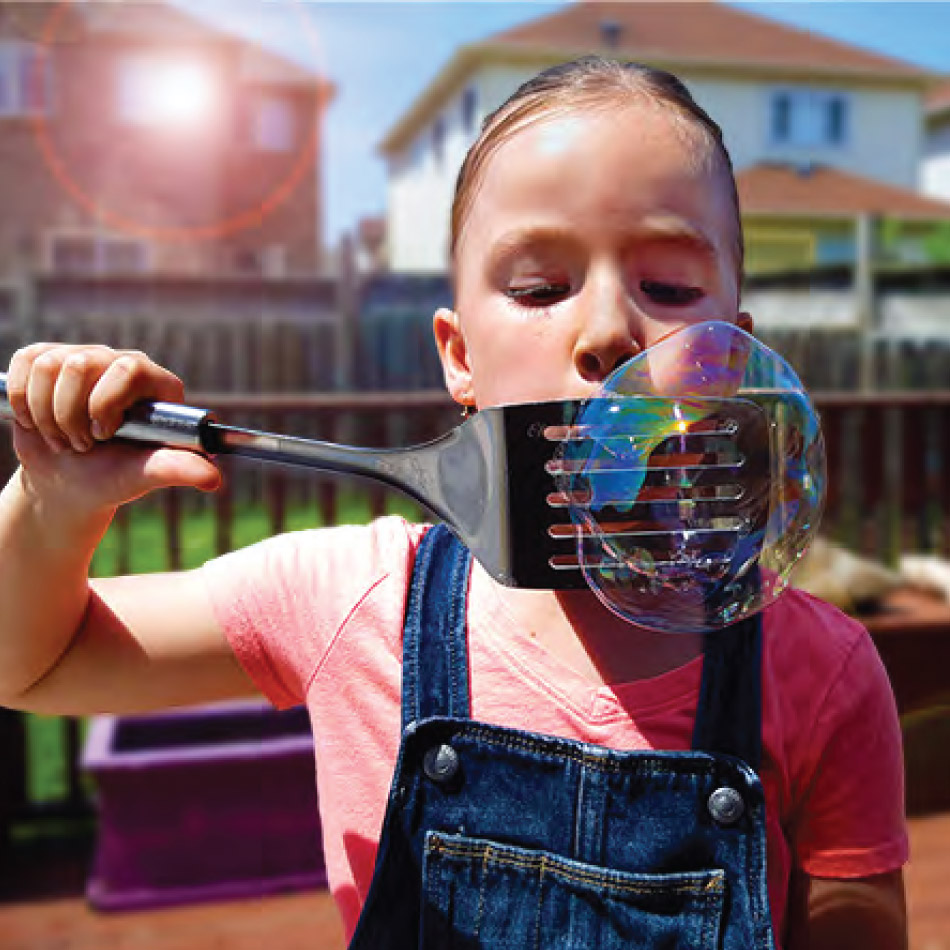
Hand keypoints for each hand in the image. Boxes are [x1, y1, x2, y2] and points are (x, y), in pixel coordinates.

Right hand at [5, 343, 220, 514]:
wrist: (70, 482)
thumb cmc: (115, 477)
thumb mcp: (146, 474)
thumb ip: (178, 470)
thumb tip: (213, 480)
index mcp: (157, 383)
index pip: (129, 368)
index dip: (105, 403)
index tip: (102, 436)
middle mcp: (124, 363)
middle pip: (82, 364)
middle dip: (72, 416)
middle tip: (83, 445)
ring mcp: (86, 357)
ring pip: (49, 366)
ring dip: (47, 415)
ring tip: (64, 438)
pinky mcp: (48, 360)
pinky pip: (24, 364)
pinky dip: (24, 402)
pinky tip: (38, 422)